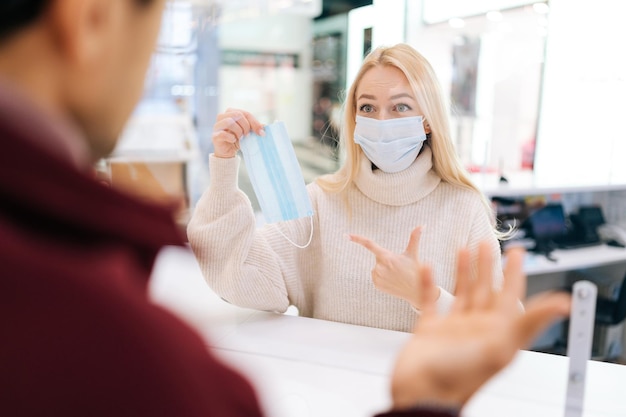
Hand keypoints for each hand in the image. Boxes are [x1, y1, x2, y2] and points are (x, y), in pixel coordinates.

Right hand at [212, 108, 264, 157]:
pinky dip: (231, 138)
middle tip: (248, 135)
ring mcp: (217, 125)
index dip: (254, 122)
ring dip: (238, 131)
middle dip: (246, 126)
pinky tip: (233, 141)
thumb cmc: (238, 140)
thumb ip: (256, 128)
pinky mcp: (215, 135)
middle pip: (237, 115)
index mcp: (232, 112)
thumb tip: (265, 127)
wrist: (228, 152)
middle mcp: (222, 116)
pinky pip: (223, 134)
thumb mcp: (248, 133)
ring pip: (229, 122)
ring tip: (240, 138)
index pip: (245, 113)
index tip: (261, 133)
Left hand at [349, 227, 437, 308]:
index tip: (346, 235)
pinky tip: (392, 281)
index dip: (357, 239)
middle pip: (379, 258)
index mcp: (386, 256)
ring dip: (385, 269)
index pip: (369, 244)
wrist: (416, 290)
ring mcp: (377, 276)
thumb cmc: (414, 269)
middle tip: (399, 268)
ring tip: (396, 275)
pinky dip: (383, 278)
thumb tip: (422, 224)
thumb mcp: (413, 253)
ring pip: (377, 268)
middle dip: (387, 260)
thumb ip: (415, 237)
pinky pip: (376, 277)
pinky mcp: (376, 284)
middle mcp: (379, 266)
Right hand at [390, 242, 570, 409]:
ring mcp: (453, 329)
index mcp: (496, 331)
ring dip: (463, 271)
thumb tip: (562, 303)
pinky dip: (428, 285)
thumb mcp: (500, 347)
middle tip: (488, 243)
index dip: (514, 273)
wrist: (421, 393)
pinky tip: (428, 268)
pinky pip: (430, 302)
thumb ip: (530, 322)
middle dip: (488, 266)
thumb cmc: (459, 377)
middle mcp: (476, 328)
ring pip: (462, 294)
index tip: (516, 252)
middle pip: (486, 290)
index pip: (510, 295)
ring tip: (464, 249)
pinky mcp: (429, 331)